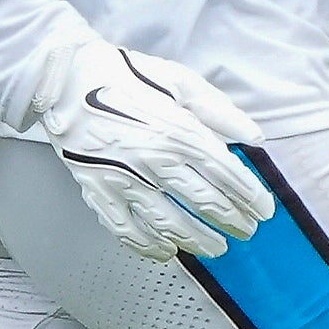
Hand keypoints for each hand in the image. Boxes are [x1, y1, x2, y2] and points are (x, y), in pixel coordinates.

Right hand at [36, 40, 272, 260]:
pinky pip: (127, 230)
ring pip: (170, 224)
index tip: (264, 210)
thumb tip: (255, 137)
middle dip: (232, 221)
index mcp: (178, 131)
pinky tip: (166, 251)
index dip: (250, 196)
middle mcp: (155, 160)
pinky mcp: (99, 191)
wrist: (65, 79)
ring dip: (198, 241)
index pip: (227, 174)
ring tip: (216, 248)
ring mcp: (125, 180)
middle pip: (205, 203)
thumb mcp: (180, 81)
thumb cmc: (125, 76)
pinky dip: (149, 246)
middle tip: (246, 231)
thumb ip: (220, 111)